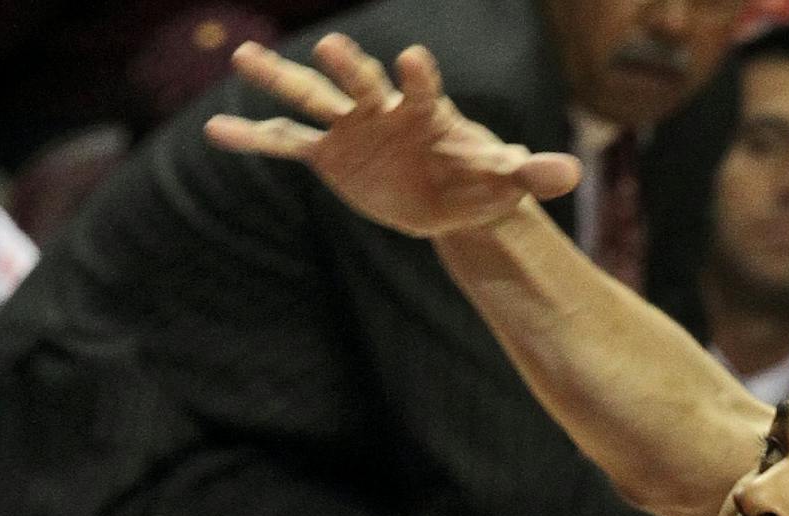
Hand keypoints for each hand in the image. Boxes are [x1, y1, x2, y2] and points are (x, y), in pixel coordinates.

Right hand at [206, 34, 580, 237]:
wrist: (448, 194)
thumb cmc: (479, 179)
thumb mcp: (506, 182)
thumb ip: (533, 172)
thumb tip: (572, 171)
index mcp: (425, 112)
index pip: (421, 88)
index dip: (418, 76)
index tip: (415, 59)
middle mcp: (381, 110)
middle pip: (360, 83)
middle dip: (347, 69)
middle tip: (330, 49)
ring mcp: (351, 130)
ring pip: (312, 101)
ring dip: (280, 82)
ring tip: (243, 59)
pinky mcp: (330, 155)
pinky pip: (287, 144)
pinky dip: (255, 140)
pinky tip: (216, 132)